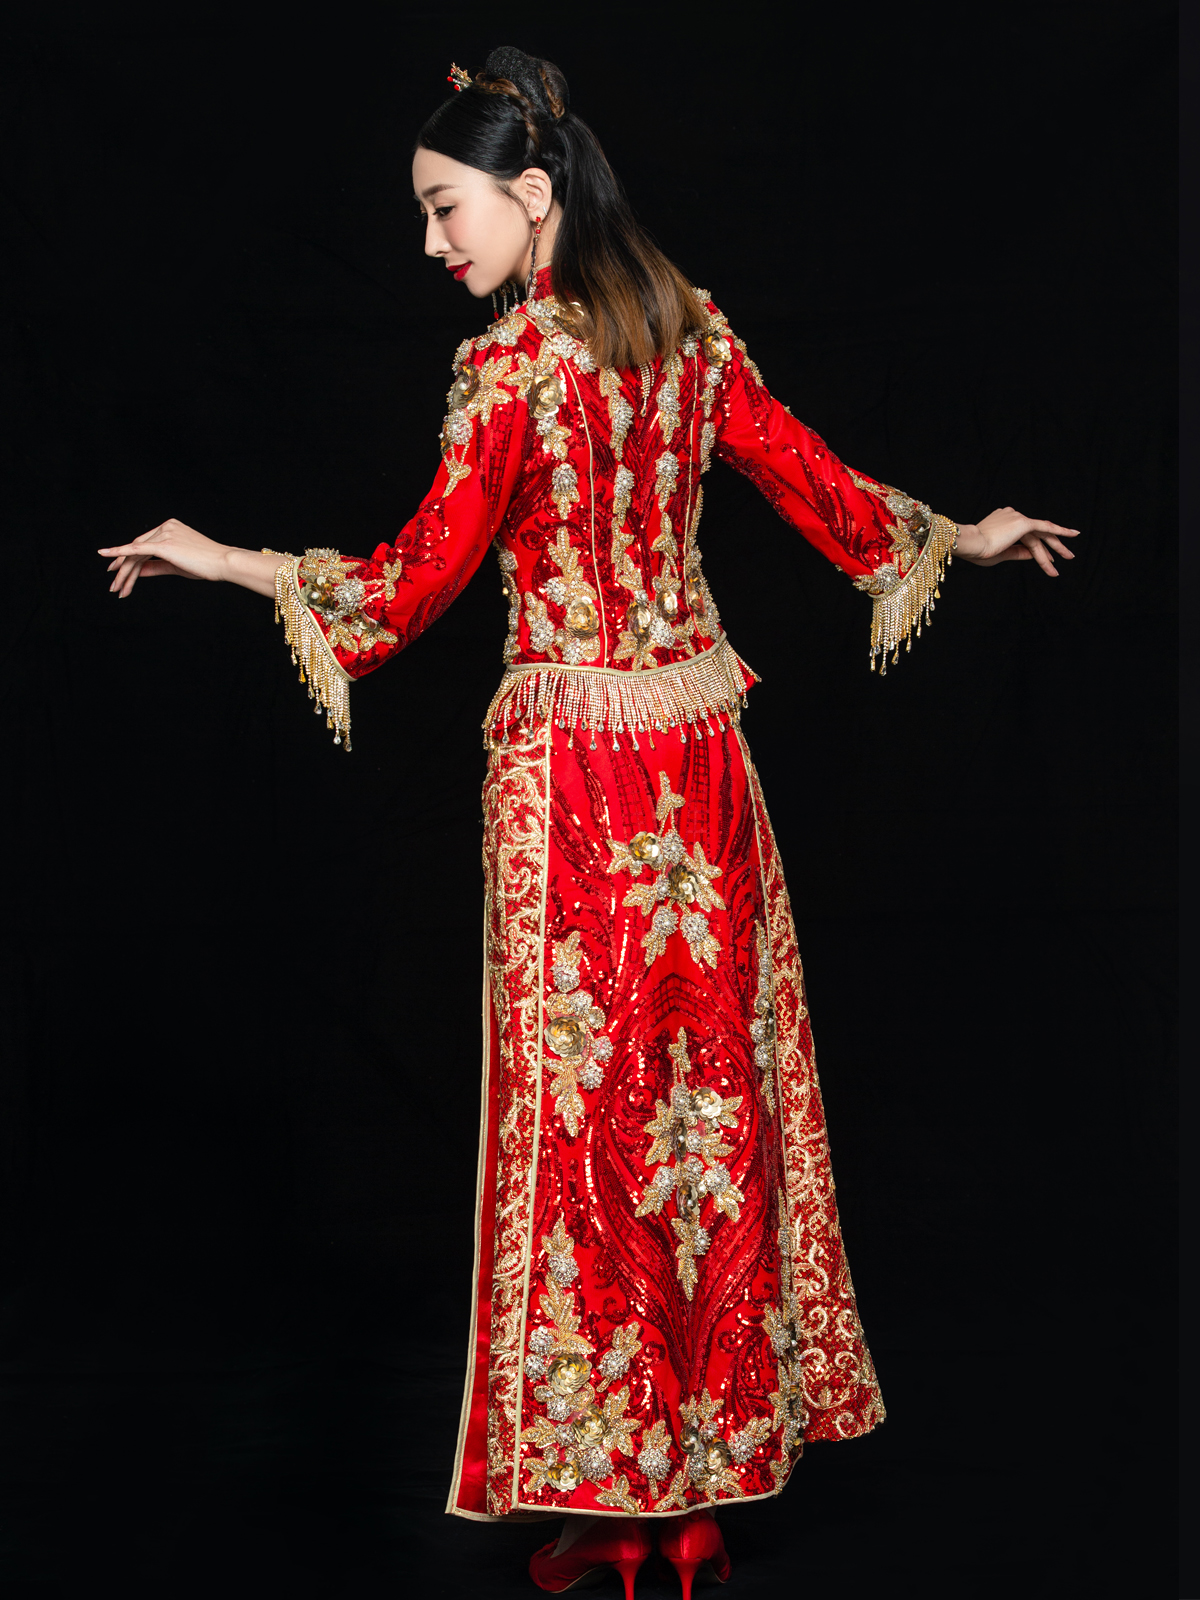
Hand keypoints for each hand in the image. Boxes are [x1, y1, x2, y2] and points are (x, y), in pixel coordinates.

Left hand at [99, 518, 230, 597]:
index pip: (144, 545)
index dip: (129, 559)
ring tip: (116, 588)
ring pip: (136, 553)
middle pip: (137, 549)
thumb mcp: (176, 566)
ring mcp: (164, 533)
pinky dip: (119, 553)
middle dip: (124, 569)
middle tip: (114, 586)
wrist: (222, 562)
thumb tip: (139, 572)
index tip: (118, 571)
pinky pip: (137, 549)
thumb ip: (156, 566)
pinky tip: (105, 556)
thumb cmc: (205, 565)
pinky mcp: (163, 543)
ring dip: (124, 572)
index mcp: (170, 528)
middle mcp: (165, 527)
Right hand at [954, 507, 1079, 575]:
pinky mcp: (1023, 522)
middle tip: (1067, 556)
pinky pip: (1046, 527)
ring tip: (1069, 558)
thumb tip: (1033, 555)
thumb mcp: (1000, 554)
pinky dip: (1061, 531)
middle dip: (1052, 546)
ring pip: (1040, 536)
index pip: (1025, 537)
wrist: (971, 543)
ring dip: (1055, 549)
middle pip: (1037, 534)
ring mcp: (1018, 518)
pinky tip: (1074, 534)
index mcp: (1003, 521)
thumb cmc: (978, 551)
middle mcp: (1012, 516)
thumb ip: (1018, 553)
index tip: (1047, 560)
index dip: (1037, 550)